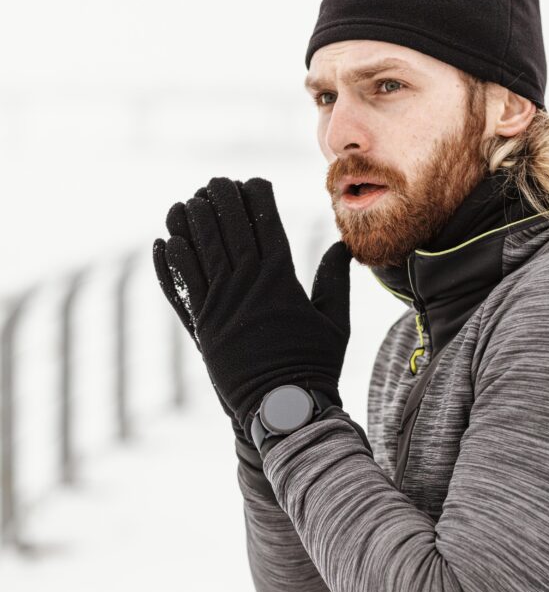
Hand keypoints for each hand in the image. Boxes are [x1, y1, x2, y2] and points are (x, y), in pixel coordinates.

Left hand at [152, 176, 352, 438]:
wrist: (284, 409)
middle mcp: (245, 287)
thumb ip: (336, 281)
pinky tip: (164, 243)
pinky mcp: (200, 327)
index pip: (265, 223)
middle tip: (216, 182)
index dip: (257, 197)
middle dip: (220, 199)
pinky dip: (169, 263)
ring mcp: (218, 306)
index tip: (254, 182)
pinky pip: (178, 287)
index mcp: (280, 281)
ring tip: (186, 202)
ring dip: (189, 222)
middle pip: (227, 228)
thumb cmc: (314, 366)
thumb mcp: (336, 322)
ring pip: (198, 251)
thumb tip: (340, 246)